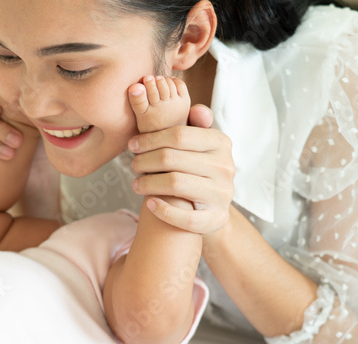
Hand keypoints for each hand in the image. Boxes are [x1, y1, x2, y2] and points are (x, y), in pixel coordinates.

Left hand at [130, 105, 235, 234]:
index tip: (132, 144)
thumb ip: (196, 124)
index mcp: (221, 142)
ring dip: (148, 183)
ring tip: (136, 184)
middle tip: (133, 165)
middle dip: (145, 161)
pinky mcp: (215, 218)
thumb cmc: (198, 168)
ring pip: (175, 184)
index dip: (150, 139)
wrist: (214, 208)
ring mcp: (222, 194)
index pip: (178, 135)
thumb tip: (197, 111)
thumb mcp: (201, 144)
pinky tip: (149, 204)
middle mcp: (225, 167)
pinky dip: (163, 210)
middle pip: (172, 159)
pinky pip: (185, 217)